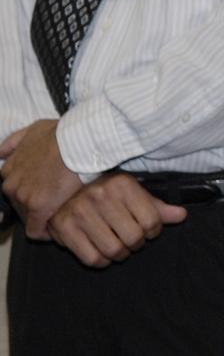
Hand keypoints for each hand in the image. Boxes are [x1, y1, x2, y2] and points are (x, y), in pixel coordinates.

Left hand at [0, 119, 82, 238]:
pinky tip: (56, 229)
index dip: (31, 192)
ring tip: (60, 214)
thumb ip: (14, 142)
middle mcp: (12, 185)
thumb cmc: (62, 133)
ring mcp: (23, 197)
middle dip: (35, 206)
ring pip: (27, 218)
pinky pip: (35, 231)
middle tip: (56, 203)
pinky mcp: (38, 208)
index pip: (15, 189)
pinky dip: (45, 232)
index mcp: (9, 169)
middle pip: (19, 205)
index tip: (45, 193)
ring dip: (41, 218)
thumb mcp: (33, 130)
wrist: (78, 140)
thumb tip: (1, 153)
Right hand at [49, 173, 186, 266]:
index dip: (154, 231)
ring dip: (120, 254)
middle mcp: (100, 196)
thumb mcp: (133, 194)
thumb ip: (157, 207)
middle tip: (132, 239)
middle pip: (133, 238)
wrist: (66, 192)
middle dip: (136, 244)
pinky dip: (102, 261)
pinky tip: (103, 252)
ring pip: (113, 250)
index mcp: (122, 184)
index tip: (148, 230)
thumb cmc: (107, 194)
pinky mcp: (63, 228)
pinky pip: (92, 259)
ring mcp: (79, 212)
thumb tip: (182, 215)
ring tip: (119, 246)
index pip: (151, 220)